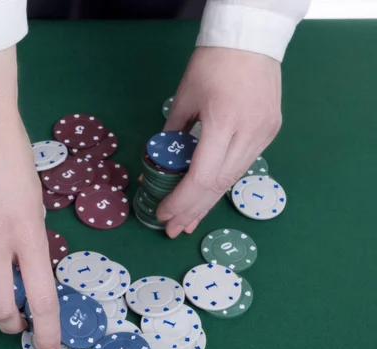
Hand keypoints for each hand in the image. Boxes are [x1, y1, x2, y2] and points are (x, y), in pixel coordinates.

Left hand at [158, 47, 282, 236]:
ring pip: (232, 179)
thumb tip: (158, 167)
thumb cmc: (210, 65)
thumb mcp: (182, 98)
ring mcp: (264, 134)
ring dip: (208, 202)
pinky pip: (242, 165)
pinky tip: (208, 196)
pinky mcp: (271, 132)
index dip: (181, 200)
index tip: (162, 212)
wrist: (251, 40)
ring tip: (187, 221)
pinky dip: (222, 183)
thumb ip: (171, 135)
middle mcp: (249, 133)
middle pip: (219, 185)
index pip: (202, 176)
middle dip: (193, 210)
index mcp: (223, 121)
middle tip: (173, 229)